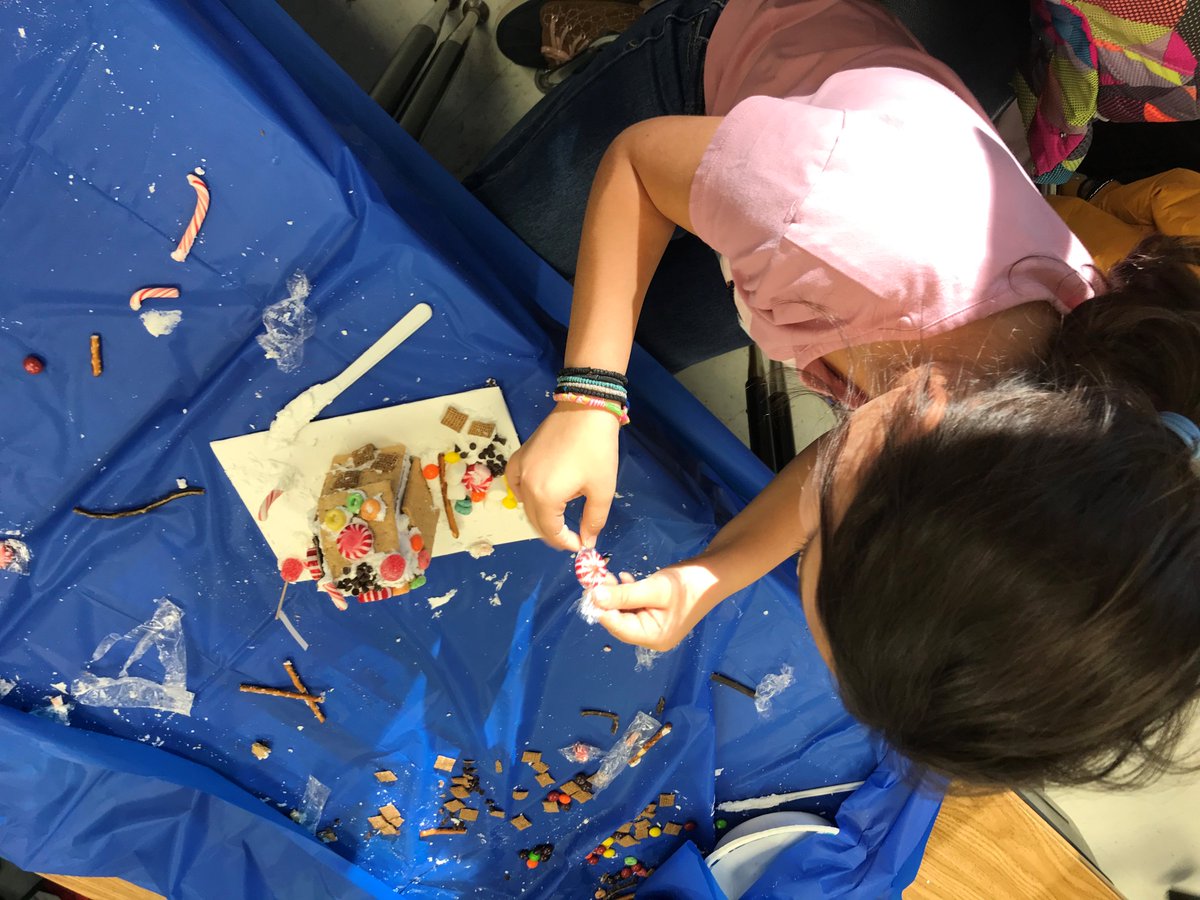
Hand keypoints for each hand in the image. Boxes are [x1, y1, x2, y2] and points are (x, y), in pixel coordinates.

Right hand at [506, 405, 619, 550]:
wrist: (586, 408)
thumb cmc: (597, 449)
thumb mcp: (602, 489)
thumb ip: (593, 520)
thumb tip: (587, 541)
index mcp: (545, 496)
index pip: (550, 531)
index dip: (566, 543)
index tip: (581, 545)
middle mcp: (526, 486)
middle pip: (535, 521)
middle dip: (554, 534)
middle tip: (573, 537)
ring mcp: (519, 469)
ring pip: (525, 504)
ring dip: (541, 516)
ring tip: (560, 519)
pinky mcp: (520, 456)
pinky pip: (516, 484)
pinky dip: (524, 495)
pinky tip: (537, 496)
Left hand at [590, 564, 719, 650]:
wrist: (714, 574)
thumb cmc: (687, 584)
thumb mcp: (654, 588)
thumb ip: (624, 595)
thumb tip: (594, 597)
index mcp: (653, 637)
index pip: (618, 627)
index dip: (601, 609)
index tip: (588, 588)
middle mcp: (651, 636)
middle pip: (619, 620)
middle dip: (606, 600)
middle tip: (594, 577)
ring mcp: (654, 625)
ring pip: (624, 611)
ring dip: (614, 593)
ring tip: (606, 574)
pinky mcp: (655, 612)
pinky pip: (634, 605)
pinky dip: (626, 592)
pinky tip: (622, 577)